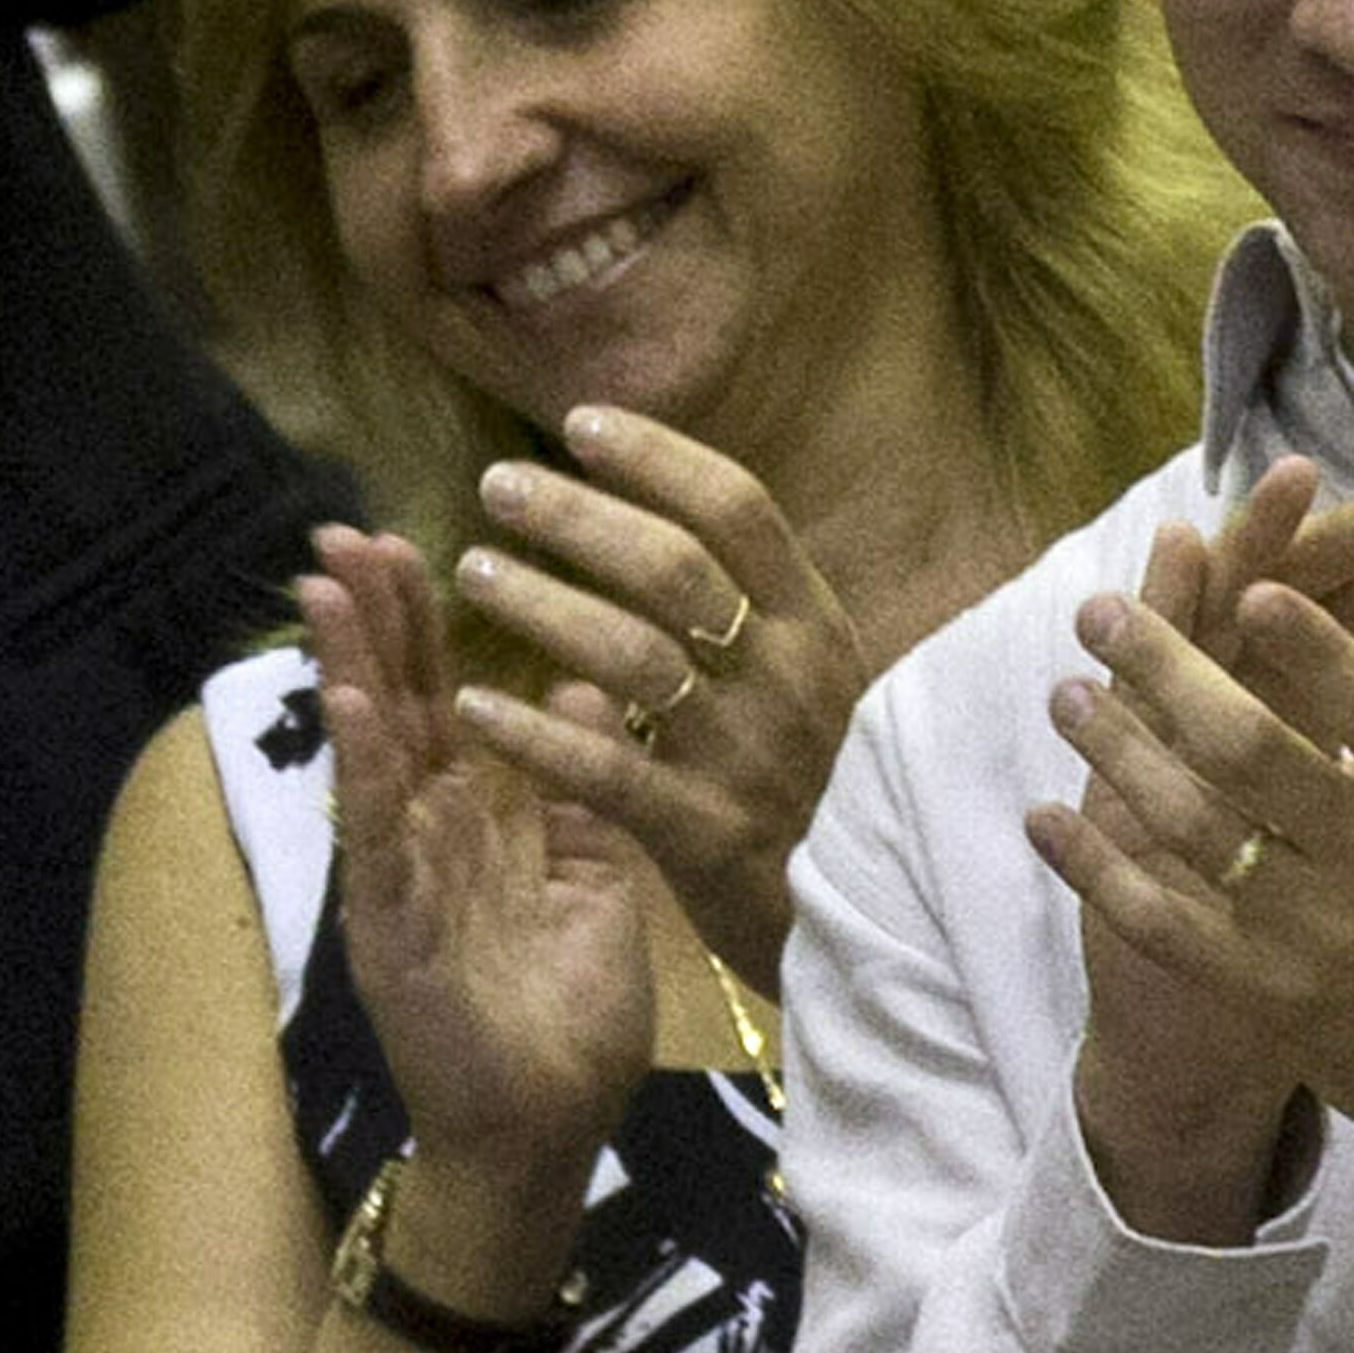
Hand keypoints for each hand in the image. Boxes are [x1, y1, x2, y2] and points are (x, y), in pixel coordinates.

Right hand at [302, 526, 654, 1198]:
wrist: (546, 1136)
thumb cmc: (567, 1019)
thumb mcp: (596, 882)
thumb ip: (582, 787)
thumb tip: (592, 681)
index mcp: (476, 821)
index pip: (445, 700)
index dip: (426, 623)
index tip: (408, 541)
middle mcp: (426, 836)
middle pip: (398, 705)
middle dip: (372, 619)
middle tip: (342, 533)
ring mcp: (401, 878)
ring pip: (372, 753)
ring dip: (349, 667)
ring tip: (324, 585)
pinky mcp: (392, 928)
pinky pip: (378, 836)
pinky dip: (365, 768)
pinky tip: (353, 703)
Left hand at [442, 404, 866, 998]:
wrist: (880, 930)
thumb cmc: (835, 794)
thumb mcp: (829, 687)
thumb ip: (763, 614)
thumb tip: (674, 516)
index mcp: (821, 630)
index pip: (739, 510)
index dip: (657, 457)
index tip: (580, 422)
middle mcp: (788, 680)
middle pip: (672, 566)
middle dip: (576, 514)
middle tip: (497, 483)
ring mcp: (746, 757)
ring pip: (628, 655)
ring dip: (541, 602)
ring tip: (475, 570)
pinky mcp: (704, 833)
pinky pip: (603, 769)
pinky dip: (532, 733)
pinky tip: (473, 704)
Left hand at [1060, 458, 1353, 1238]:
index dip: (1313, 651)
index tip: (1253, 586)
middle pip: (1252, 757)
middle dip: (1168, 675)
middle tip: (1100, 614)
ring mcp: (1314, 935)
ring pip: (1194, 833)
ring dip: (1120, 755)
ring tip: (1066, 691)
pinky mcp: (1271, 996)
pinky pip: (1165, 926)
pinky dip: (1099, 870)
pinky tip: (1044, 816)